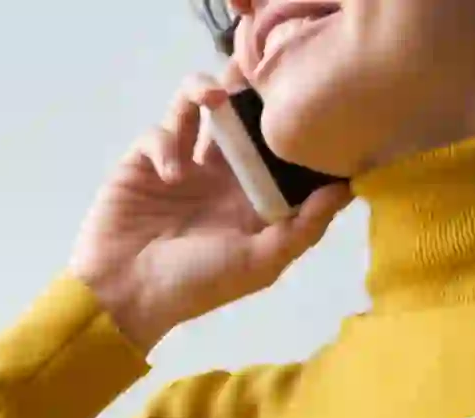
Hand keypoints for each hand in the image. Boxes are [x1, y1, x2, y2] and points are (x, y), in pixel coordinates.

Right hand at [67, 72, 353, 350]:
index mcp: (251, 195)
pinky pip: (158, 132)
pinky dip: (164, 145)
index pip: (276, 147)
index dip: (290, 122)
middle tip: (258, 65)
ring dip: (203, 90)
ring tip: (213, 95)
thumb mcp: (261, 263)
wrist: (127, 295)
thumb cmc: (198, 284)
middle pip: (238, 114)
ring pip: (194, 104)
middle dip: (246, 87)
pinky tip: (171, 175)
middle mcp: (219, 173)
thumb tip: (347, 188)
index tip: (308, 96)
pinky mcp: (144, 160)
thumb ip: (304, 227)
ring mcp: (181, 162)